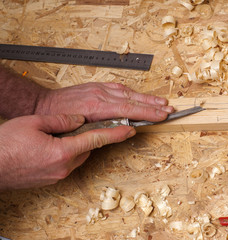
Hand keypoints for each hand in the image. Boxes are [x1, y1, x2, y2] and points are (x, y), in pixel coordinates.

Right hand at [0, 114, 135, 189]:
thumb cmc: (6, 146)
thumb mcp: (33, 123)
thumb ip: (61, 120)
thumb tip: (79, 119)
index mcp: (63, 151)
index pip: (97, 139)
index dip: (116, 134)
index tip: (131, 130)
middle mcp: (64, 167)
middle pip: (88, 147)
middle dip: (89, 135)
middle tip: (81, 125)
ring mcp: (58, 175)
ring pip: (79, 155)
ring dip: (77, 144)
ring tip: (60, 135)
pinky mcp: (52, 179)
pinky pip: (69, 163)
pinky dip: (69, 152)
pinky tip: (55, 146)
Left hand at [36, 82, 173, 121]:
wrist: (43, 104)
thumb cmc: (58, 119)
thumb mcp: (79, 130)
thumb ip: (103, 129)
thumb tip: (124, 130)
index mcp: (97, 106)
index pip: (129, 109)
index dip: (148, 112)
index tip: (162, 115)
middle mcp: (100, 94)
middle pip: (133, 99)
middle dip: (153, 105)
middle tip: (169, 109)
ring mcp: (99, 88)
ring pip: (129, 92)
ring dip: (147, 98)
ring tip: (162, 102)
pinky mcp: (97, 86)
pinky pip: (119, 87)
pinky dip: (133, 92)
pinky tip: (141, 96)